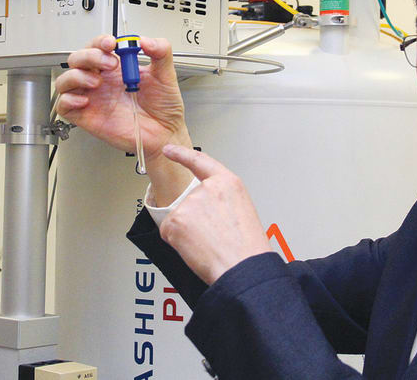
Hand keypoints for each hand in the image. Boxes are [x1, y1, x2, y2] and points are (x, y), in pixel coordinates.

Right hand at [55, 35, 193, 202]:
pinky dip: (68, 100)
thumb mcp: (166, 75)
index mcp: (117, 68)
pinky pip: (64, 106)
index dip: (99, 42)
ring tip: (97, 82)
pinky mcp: (87, 117)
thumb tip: (144, 40)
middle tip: (109, 63)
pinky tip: (85, 100)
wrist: (165, 133)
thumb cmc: (164, 107)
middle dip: (89, 56)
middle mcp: (101, 81)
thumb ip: (161, 52)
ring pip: (65, 80)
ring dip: (76, 76)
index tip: (112, 44)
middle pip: (77, 59)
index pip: (97, 47)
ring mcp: (93, 98)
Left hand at [159, 145, 271, 284]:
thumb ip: (221, 201)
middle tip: (211, 236)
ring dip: (187, 233)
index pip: (199, 161)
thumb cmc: (247, 248)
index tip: (169, 150)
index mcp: (228, 183)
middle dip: (194, 220)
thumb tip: (207, 211)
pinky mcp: (176, 220)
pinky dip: (178, 243)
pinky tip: (196, 248)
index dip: (181, 154)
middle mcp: (208, 188)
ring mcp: (190, 203)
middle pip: (188, 201)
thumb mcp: (243, 211)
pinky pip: (169, 232)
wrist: (242, 267)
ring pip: (178, 218)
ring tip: (209, 244)